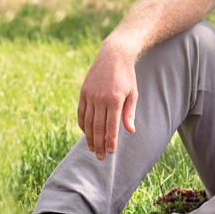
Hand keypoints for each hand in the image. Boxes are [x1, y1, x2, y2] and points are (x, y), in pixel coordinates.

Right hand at [77, 43, 138, 159]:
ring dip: (89, 137)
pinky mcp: (83, 93)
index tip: (110, 152)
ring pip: (88, 122)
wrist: (113, 56)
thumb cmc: (127, 77)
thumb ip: (130, 113)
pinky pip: (81, 113)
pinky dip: (83, 125)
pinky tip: (87, 134)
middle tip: (100, 157)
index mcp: (114, 99)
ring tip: (92, 149)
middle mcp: (99, 98)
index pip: (111, 126)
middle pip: (97, 127)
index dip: (110, 141)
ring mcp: (89, 95)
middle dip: (98, 144)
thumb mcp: (133, 93)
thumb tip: (130, 131)